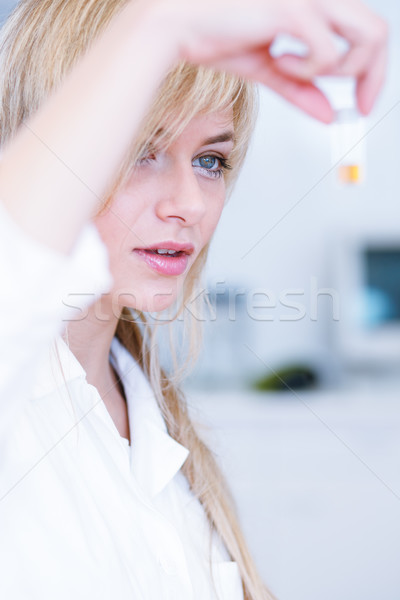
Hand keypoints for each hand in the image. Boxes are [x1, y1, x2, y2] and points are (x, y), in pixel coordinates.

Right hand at [157, 0, 387, 121]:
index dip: (373, 69)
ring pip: (366, 36)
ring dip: (341, 70)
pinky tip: (279, 62)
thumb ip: (300, 89)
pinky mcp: (293, 9)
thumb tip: (328, 114)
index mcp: (314, 3)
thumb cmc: (216, 36)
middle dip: (373, 76)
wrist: (180, 26)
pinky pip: (327, 52)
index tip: (362, 102)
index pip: (366, 31)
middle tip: (358, 106)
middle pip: (378, 31)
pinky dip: (308, 69)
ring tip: (296, 73)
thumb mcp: (269, 70)